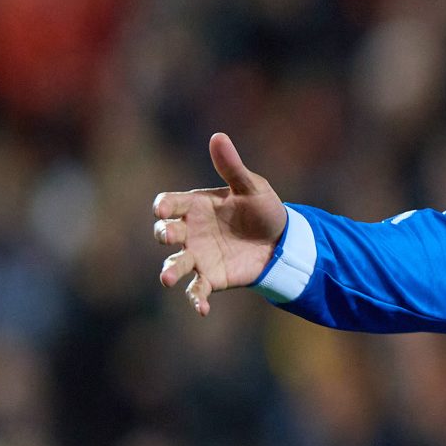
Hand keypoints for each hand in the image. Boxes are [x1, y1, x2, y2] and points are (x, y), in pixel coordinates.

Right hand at [152, 133, 286, 315]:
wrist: (283, 241)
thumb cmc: (263, 209)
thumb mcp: (253, 187)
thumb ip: (233, 167)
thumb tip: (218, 136)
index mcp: (196, 205)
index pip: (170, 203)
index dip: (164, 206)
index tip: (162, 209)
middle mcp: (190, 231)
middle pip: (167, 232)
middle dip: (164, 234)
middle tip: (169, 235)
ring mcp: (198, 256)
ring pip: (176, 264)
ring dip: (169, 271)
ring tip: (168, 279)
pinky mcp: (212, 278)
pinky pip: (197, 290)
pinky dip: (195, 299)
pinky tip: (202, 309)